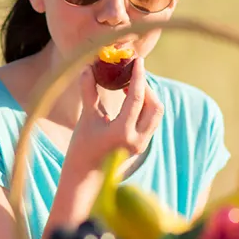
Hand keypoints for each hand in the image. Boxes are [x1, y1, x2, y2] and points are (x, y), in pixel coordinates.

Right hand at [65, 57, 163, 171]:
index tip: (138, 60)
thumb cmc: (81, 149)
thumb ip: (89, 92)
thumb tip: (88, 68)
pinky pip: (152, 121)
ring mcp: (142, 144)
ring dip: (148, 97)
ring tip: (129, 87)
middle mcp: (137, 140)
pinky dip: (145, 107)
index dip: (138, 76)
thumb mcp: (85, 119)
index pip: (137, 98)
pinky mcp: (142, 146)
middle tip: (132, 75)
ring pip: (156, 114)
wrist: (85, 179)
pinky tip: (130, 100)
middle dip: (146, 87)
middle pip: (155, 105)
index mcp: (122, 133)